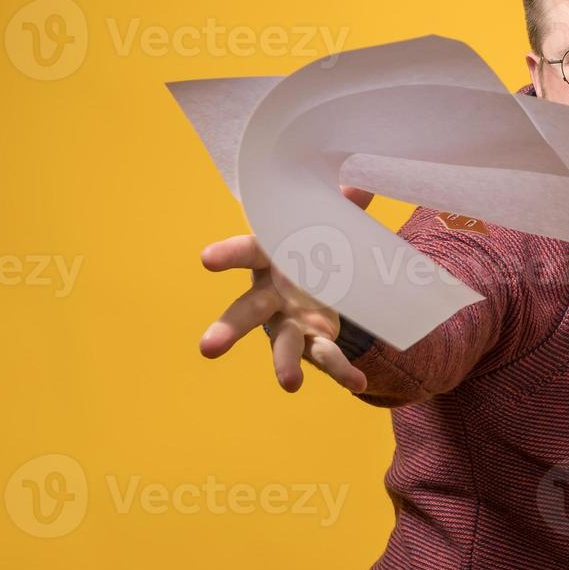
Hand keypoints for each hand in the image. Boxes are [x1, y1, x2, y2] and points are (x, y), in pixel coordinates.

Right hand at [197, 186, 373, 393]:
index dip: (227, 255)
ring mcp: (288, 322)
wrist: (321, 278)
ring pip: (281, 345)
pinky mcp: (312, 340)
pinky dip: (341, 370)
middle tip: (207, 349)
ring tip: (289, 384)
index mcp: (270, 256)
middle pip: (246, 311)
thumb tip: (362, 185)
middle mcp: (269, 294)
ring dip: (284, 364)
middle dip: (229, 329)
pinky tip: (357, 383)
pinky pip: (325, 357)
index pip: (245, 252)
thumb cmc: (312, 244)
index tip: (206, 259)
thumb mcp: (325, 224)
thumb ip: (340, 208)